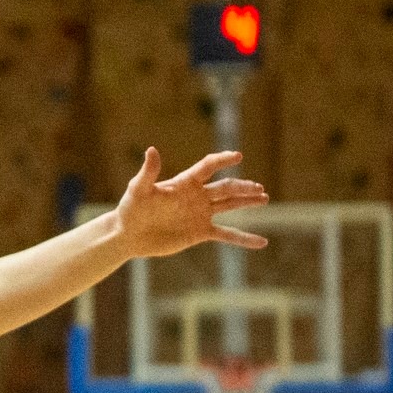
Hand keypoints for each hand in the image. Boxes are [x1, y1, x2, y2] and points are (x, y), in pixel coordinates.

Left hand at [113, 147, 269, 257]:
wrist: (128, 235)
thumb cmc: (130, 209)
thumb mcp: (138, 190)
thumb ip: (148, 172)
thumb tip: (151, 150)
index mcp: (184, 183)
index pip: (208, 167)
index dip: (222, 160)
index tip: (237, 156)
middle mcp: (196, 196)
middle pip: (225, 187)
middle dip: (243, 187)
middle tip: (258, 188)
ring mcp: (200, 214)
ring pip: (229, 205)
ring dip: (247, 201)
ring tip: (264, 197)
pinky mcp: (200, 232)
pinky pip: (227, 234)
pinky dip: (244, 238)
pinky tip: (262, 242)